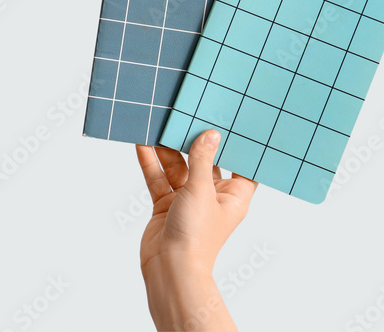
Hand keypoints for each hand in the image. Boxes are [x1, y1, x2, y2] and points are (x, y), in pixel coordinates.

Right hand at [136, 130, 257, 330]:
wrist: (169, 268)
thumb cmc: (196, 236)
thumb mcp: (201, 190)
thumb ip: (203, 160)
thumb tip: (210, 135)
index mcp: (233, 196)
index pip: (241, 167)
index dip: (239, 147)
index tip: (234, 123)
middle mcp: (211, 196)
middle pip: (205, 162)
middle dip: (194, 142)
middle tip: (188, 115)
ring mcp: (187, 200)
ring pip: (178, 167)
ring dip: (168, 149)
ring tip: (159, 125)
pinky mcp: (166, 205)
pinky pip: (159, 178)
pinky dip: (151, 162)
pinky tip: (142, 144)